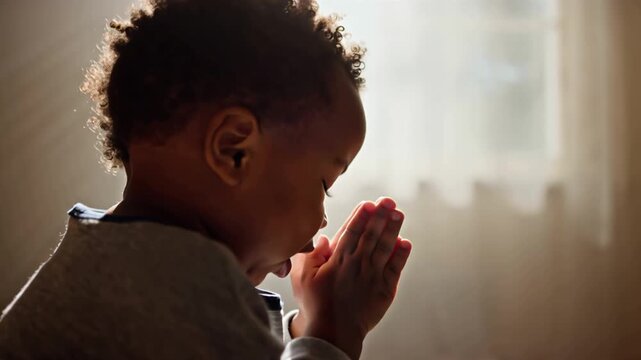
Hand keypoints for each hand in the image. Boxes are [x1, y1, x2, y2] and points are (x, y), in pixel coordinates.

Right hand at [290, 198, 411, 358]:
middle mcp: (357, 264)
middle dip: (380, 216)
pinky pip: (395, 268)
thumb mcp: (303, 278)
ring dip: (393, 229)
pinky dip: (401, 255)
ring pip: (385, 247)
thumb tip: (324, 239)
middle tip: (388, 200)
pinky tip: (405, 242)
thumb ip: (311, 256)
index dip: (361, 216)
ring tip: (398, 213)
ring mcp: (373, 276)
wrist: (334, 332)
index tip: (368, 203)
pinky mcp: (384, 290)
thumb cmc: (316, 305)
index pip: (351, 232)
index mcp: (338, 260)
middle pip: (371, 235)